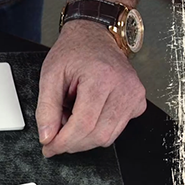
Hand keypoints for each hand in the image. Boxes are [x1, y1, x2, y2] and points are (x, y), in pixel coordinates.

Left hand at [35, 20, 146, 156]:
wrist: (94, 37)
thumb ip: (46, 108)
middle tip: (55, 137)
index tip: (49, 147)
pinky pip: (117, 130)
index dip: (63, 142)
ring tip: (70, 120)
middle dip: (72, 144)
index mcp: (102, 78)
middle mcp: (124, 87)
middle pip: (98, 135)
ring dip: (84, 138)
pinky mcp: (138, 103)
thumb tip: (47, 136)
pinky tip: (86, 116)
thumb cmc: (73, 52)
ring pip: (109, 137)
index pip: (83, 125)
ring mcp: (135, 96)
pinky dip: (97, 131)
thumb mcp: (50, 76)